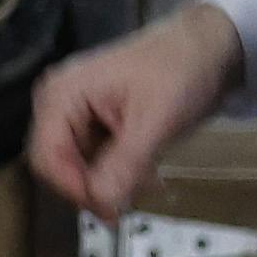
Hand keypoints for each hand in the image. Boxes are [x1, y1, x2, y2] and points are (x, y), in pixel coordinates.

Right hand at [25, 1, 249, 220]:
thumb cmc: (181, 73)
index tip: (112, 212)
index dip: (74, 189)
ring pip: (79, 167)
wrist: (211, 45)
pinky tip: (148, 172)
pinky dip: (120, 172)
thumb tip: (101, 208)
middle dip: (95, 187)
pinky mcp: (94, 121)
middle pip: (59, 165)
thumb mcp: (155, 122)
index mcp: (62, 95)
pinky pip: (95, 159)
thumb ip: (123, 166)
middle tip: (136, 198)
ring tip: (151, 182)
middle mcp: (59, 103)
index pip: (46, 159)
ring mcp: (75, 112)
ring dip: (112, 182)